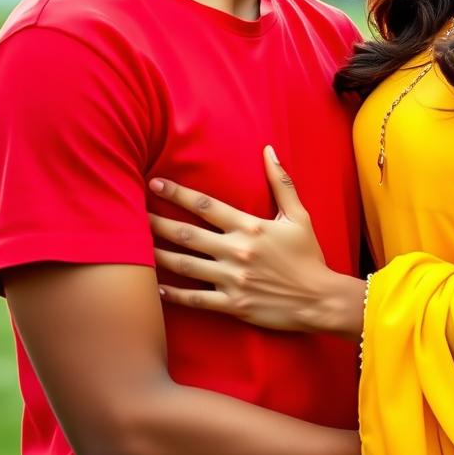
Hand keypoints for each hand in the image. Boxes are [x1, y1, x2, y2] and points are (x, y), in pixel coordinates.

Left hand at [148, 146, 363, 336]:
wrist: (320, 300)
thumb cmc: (309, 255)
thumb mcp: (298, 215)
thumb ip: (281, 182)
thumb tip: (269, 150)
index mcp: (249, 227)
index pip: (206, 206)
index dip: (178, 194)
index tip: (156, 183)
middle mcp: (236, 251)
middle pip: (187, 234)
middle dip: (158, 222)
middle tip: (134, 213)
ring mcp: (231, 279)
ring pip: (185, 265)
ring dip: (158, 255)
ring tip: (135, 247)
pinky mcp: (232, 304)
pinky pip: (196, 299)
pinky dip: (173, 296)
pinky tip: (154, 290)